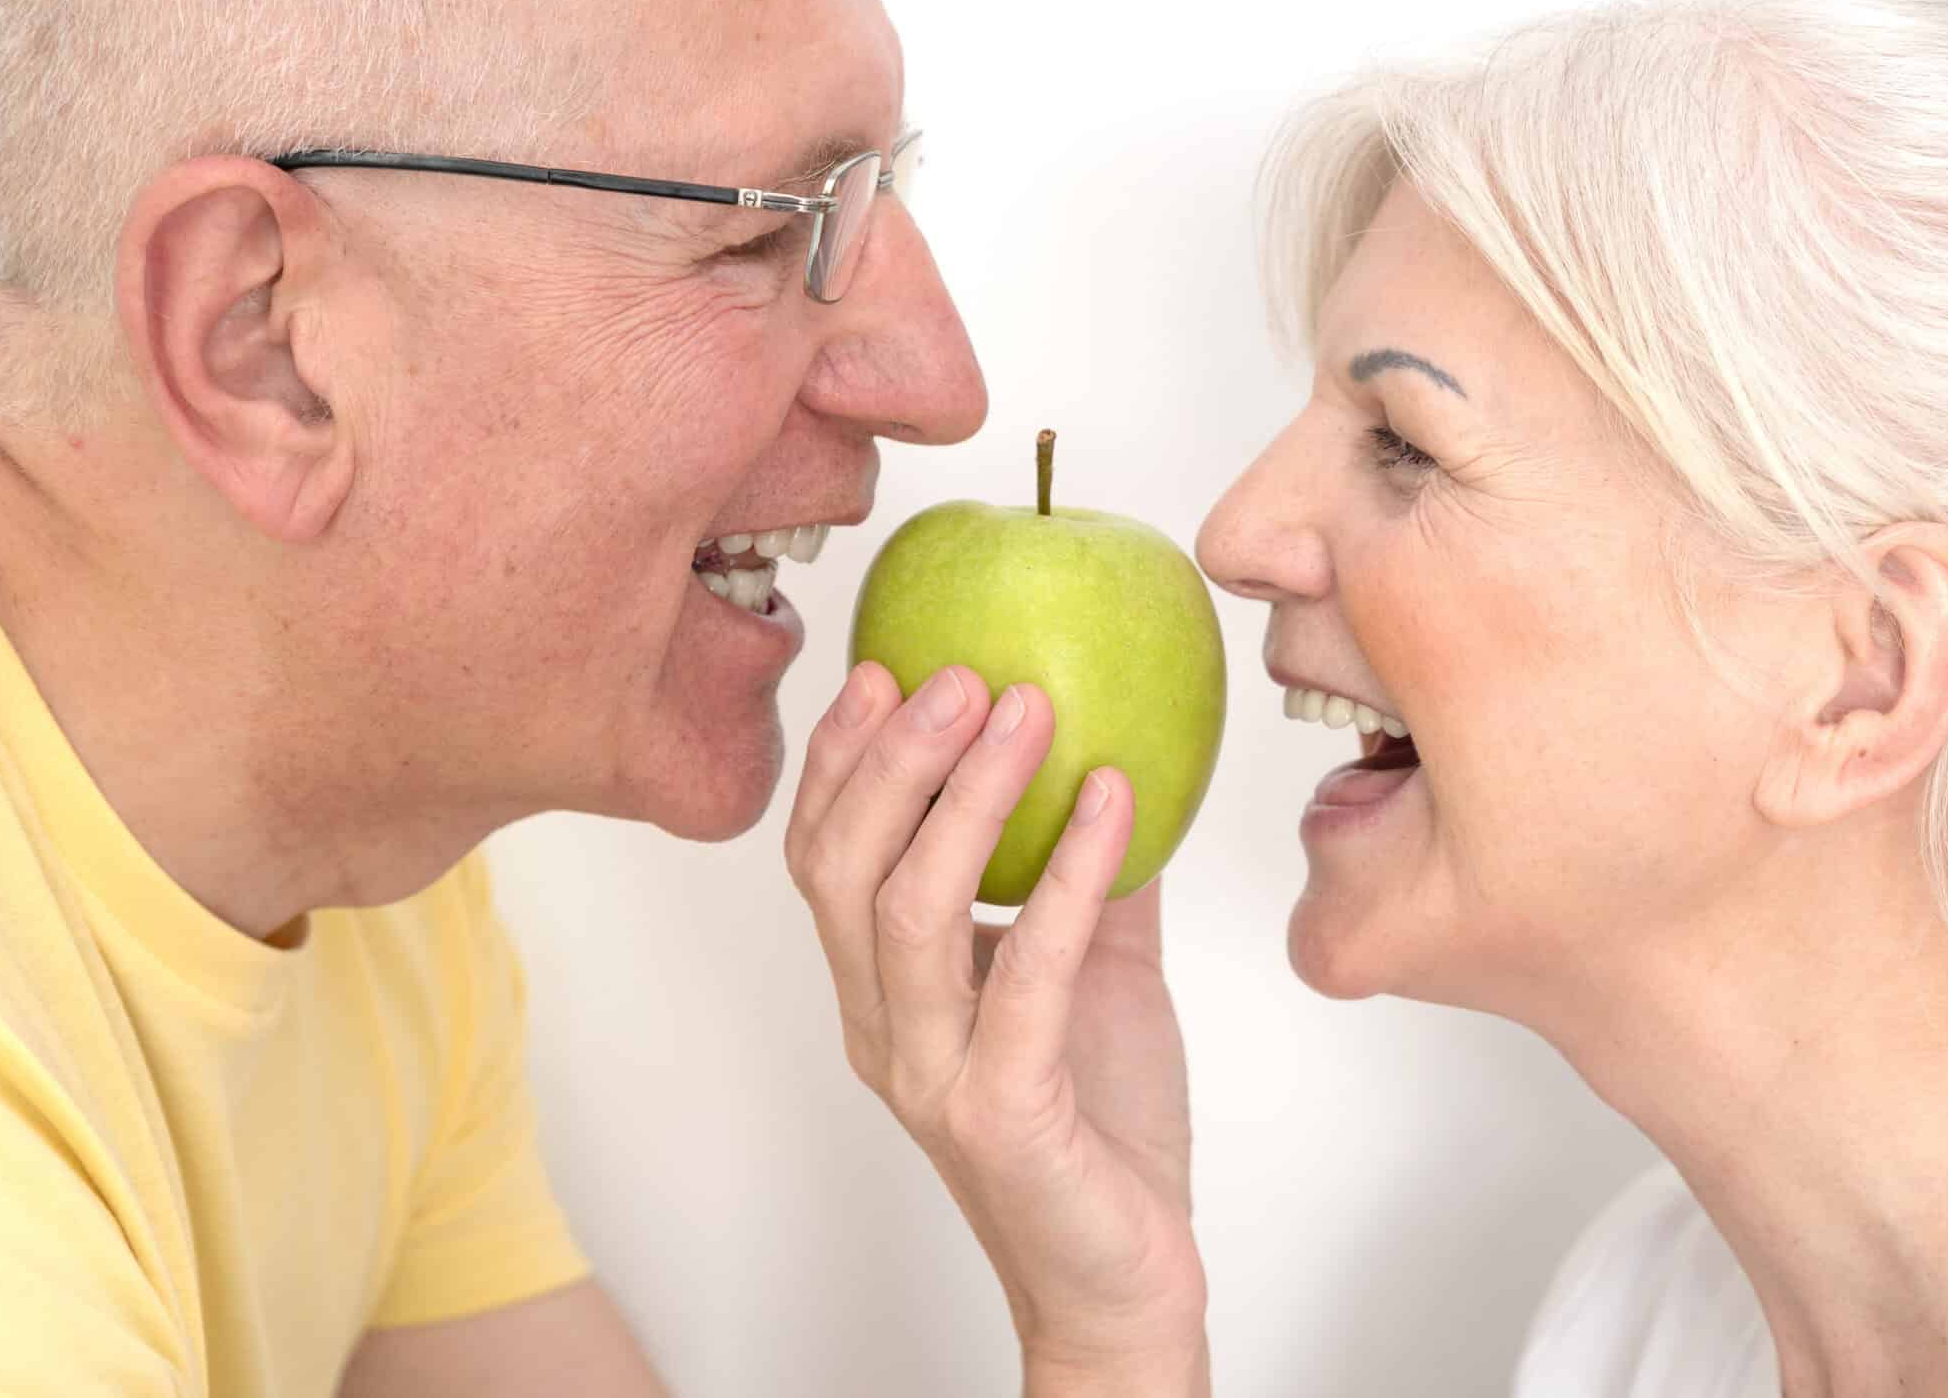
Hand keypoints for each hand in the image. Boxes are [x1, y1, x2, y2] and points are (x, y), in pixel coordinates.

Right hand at [787, 662, 1208, 1393]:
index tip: (883, 666)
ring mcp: (932, 1074)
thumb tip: (1115, 757)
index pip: (823, 859)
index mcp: (882, 994)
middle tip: (960, 672)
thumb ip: (1084, 880)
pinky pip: (1026, 972)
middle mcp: (883, 1030)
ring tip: (1028, 709)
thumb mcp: (1093, 974)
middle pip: (842, 870)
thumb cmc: (1099, 1128)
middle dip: (892, 757)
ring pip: (908, 911)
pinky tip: (1114, 803)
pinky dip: (1067, 874)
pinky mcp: (1001, 1113)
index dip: (839, 760)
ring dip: (969, 796)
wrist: (1124, 1280)